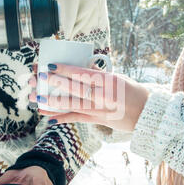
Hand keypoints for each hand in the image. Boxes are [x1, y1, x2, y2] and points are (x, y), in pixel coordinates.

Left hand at [29, 63, 148, 131]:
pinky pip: (77, 118)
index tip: (51, 65)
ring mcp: (99, 109)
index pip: (83, 73)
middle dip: (54, 82)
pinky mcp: (98, 120)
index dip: (65, 69)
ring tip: (37, 98)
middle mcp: (102, 95)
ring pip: (72, 104)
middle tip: (39, 78)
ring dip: (53, 101)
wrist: (146, 114)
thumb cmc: (133, 92)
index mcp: (108, 81)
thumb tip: (84, 64)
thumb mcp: (118, 78)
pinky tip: (49, 117)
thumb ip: (100, 73)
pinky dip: (63, 118)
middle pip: (74, 88)